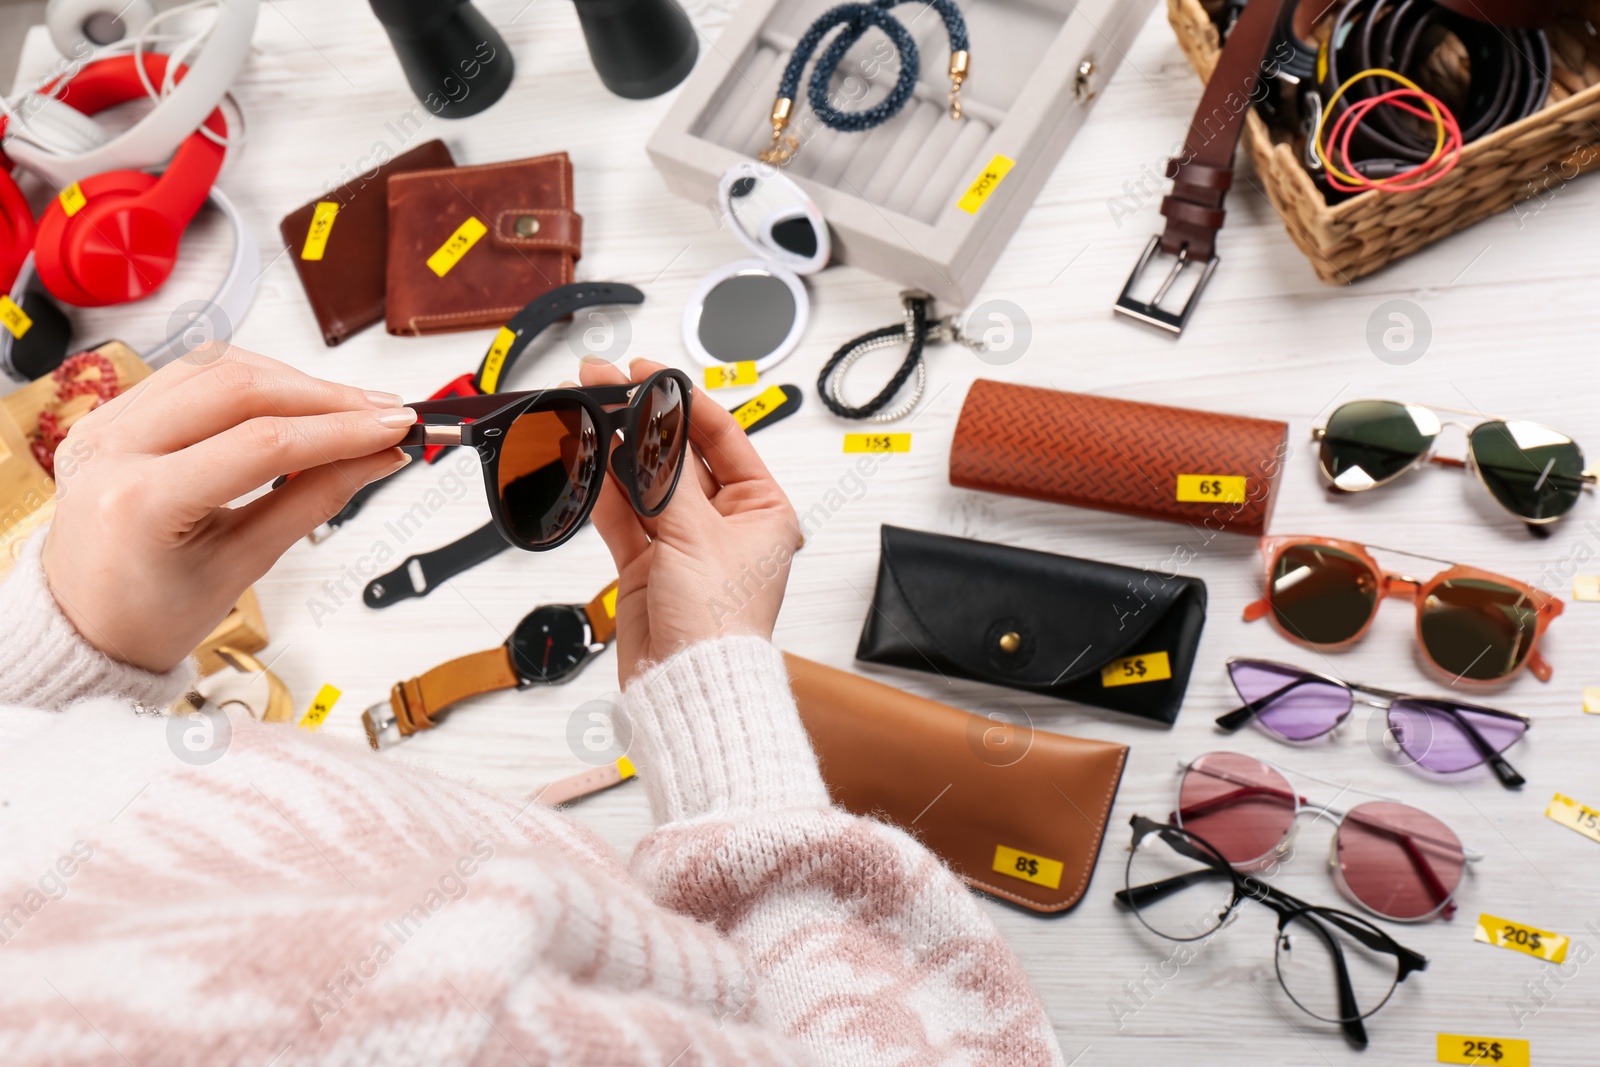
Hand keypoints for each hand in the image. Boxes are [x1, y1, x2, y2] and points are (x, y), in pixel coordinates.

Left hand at [42, 346, 415, 672]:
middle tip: (382, 413)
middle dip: (323, 395)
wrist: (82, 629)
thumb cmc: (150, 614)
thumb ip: (315, 500)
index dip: (340, 431)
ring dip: (290, 381)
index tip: (396, 428)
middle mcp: (111, 448)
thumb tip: (378, 457)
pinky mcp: (111, 414)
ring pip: (215, 366)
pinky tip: (291, 404)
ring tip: (346, 408)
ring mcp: (104, 424)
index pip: (262, 443)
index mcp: (138, 501)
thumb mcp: (244, 565)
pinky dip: (250, 382)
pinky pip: (189, 375)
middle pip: (237, 385)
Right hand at [580, 357, 798, 684]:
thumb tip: (650, 426)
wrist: (688, 685)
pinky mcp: (649, 566)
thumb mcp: (695, 534)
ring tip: (588, 417)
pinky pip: (624, 516)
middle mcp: (728, 525)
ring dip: (616, 453)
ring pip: (646, 485)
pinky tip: (586, 459)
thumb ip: (664, 476)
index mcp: (764, 510)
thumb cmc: (720, 626)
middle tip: (607, 390)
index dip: (685, 403)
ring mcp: (685, 545)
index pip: (723, 438)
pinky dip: (604, 490)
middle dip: (642, 425)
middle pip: (679, 458)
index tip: (651, 375)